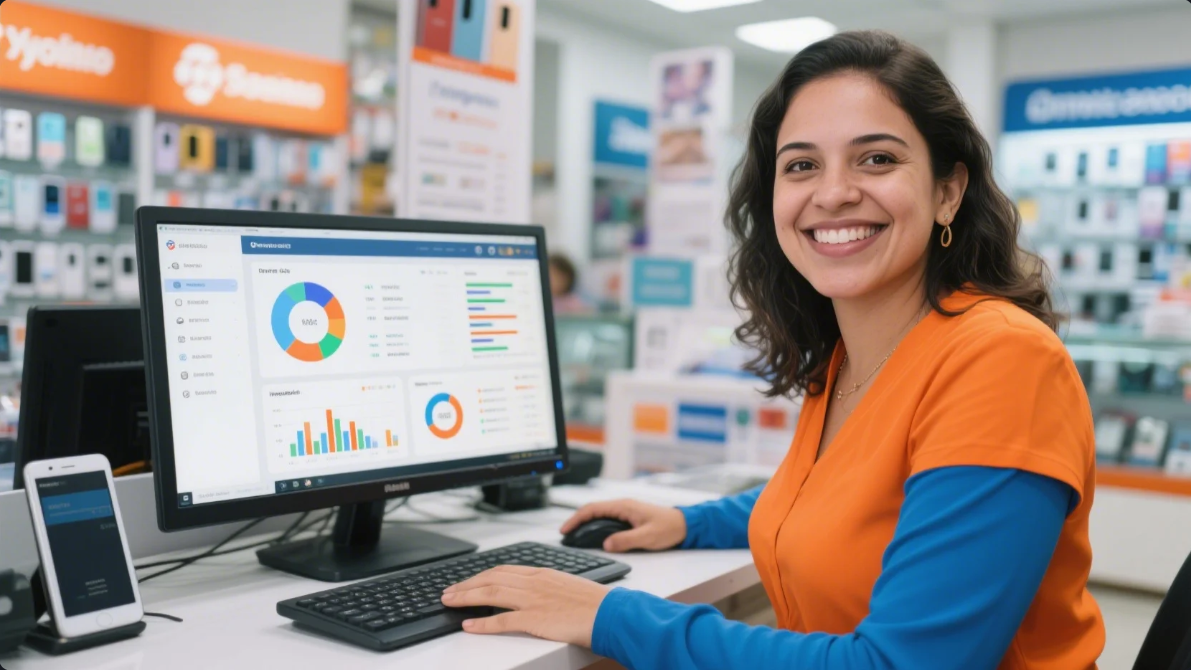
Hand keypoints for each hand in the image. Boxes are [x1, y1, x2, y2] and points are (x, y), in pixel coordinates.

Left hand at [441, 566, 610, 646]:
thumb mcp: (566, 586)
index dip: (480, 576)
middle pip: (491, 579)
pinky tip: (468, 625)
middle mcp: (534, 582)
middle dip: (466, 585)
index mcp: (541, 573)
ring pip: (491, 594)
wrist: (610, 613)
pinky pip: (502, 620)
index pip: (502, 570)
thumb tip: (530, 592)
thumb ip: (546, 586)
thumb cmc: (594, 603)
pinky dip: (482, 623)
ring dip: (466, 597)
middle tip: (448, 592)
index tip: (466, 581)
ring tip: (449, 602)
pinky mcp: (535, 619)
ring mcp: (533, 600)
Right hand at [560, 499, 686, 552]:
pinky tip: (592, 535)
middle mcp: (622, 506)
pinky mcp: (628, 518)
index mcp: (624, 506)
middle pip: (592, 511)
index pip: (593, 509)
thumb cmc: (669, 527)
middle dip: (576, 521)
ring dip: (585, 523)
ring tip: (574, 536)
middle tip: (565, 535)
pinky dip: (595, 526)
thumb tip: (606, 544)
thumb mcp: (647, 537)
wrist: (685, 525)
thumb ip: (626, 540)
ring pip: (598, 515)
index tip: (565, 530)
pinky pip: (606, 519)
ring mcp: (625, 511)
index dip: (576, 519)